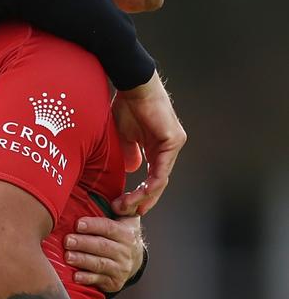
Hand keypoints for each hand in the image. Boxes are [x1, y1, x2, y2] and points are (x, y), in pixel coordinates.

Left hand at [63, 215, 143, 293]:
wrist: (135, 261)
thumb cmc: (125, 236)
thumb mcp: (129, 219)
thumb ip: (124, 207)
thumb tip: (118, 200)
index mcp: (127, 233)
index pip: (109, 228)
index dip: (93, 226)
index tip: (78, 224)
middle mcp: (125, 251)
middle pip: (102, 246)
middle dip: (83, 243)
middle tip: (67, 240)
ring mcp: (120, 268)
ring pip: (100, 264)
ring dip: (83, 260)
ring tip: (68, 256)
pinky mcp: (114, 282)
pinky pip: (99, 280)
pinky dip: (87, 278)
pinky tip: (76, 276)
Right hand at [111, 71, 186, 215]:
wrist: (133, 86)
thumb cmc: (127, 106)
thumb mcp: (124, 136)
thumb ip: (129, 153)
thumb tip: (131, 170)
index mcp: (158, 147)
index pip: (153, 176)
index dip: (142, 194)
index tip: (127, 205)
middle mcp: (169, 148)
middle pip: (158, 182)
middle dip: (142, 200)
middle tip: (126, 211)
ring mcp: (173, 144)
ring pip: (160, 180)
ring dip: (144, 196)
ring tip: (127, 205)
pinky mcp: (173, 141)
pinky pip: (162, 170)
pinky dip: (150, 184)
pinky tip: (139, 194)